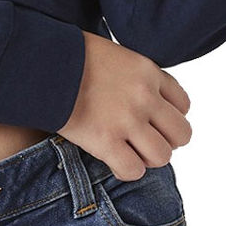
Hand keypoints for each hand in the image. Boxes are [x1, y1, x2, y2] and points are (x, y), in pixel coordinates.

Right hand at [57, 31, 192, 179]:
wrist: (42, 62)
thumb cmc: (72, 55)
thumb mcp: (114, 54)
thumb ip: (135, 75)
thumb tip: (143, 94)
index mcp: (148, 72)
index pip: (183, 104)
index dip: (170, 116)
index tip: (154, 119)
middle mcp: (144, 96)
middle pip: (181, 134)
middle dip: (166, 140)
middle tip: (144, 139)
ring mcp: (126, 120)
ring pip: (162, 156)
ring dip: (147, 158)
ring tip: (129, 150)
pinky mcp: (105, 141)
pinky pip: (133, 171)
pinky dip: (126, 169)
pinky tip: (113, 159)